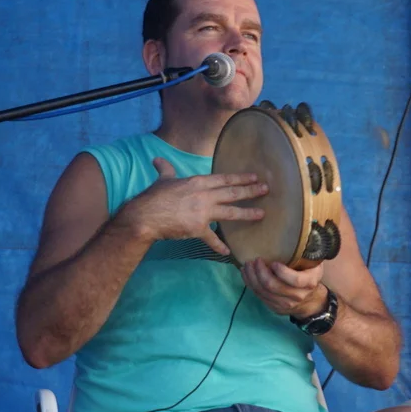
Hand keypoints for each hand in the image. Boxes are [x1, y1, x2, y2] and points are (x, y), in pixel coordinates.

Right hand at [118, 157, 266, 255]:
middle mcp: (204, 196)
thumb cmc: (153, 197)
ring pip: (230, 212)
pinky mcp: (198, 228)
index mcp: (197, 183)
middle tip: (266, 190)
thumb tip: (158, 160)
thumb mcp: (162, 180)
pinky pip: (212, 239)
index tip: (255, 177)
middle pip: (232, 193)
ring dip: (247, 214)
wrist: (144, 216)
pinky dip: (219, 246)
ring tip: (261, 215)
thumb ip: (165, 170)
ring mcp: (202, 212)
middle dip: (251, 191)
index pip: (224, 179)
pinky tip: (228, 252)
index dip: (240, 178)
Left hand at [241, 258, 327, 318]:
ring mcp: (286, 304)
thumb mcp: (314, 263)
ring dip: (252, 277)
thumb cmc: (309, 274)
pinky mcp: (275, 308)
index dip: (282, 272)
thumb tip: (293, 232)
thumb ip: (305, 254)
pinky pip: (259, 296)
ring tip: (248, 265)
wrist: (311, 300)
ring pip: (263, 292)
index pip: (296, 280)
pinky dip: (250, 284)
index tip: (274, 262)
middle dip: (261, 272)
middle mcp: (298, 295)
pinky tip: (246, 273)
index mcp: (310, 282)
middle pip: (273, 286)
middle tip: (256, 260)